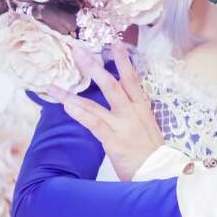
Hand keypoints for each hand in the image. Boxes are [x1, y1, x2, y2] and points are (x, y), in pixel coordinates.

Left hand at [45, 39, 164, 181]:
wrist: (160, 173)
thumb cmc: (153, 155)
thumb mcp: (148, 129)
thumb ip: (136, 116)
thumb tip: (126, 106)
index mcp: (142, 108)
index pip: (132, 80)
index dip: (124, 61)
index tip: (115, 44)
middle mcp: (133, 113)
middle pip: (112, 84)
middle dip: (94, 67)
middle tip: (79, 51)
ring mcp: (123, 125)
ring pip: (97, 103)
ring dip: (74, 93)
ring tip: (55, 84)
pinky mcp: (114, 140)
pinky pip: (94, 123)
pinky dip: (80, 113)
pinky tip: (67, 105)